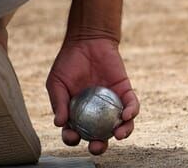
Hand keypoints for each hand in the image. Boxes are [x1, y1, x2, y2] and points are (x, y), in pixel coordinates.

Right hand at [46, 38, 139, 154]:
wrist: (87, 41)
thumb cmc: (69, 62)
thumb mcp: (56, 82)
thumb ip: (58, 102)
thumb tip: (59, 123)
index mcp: (77, 112)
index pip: (75, 132)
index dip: (74, 139)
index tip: (73, 137)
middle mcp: (95, 112)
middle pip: (99, 134)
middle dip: (100, 145)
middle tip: (97, 146)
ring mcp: (111, 103)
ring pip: (119, 124)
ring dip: (121, 133)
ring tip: (118, 135)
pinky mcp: (124, 92)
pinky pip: (131, 105)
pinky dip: (131, 112)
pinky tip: (126, 116)